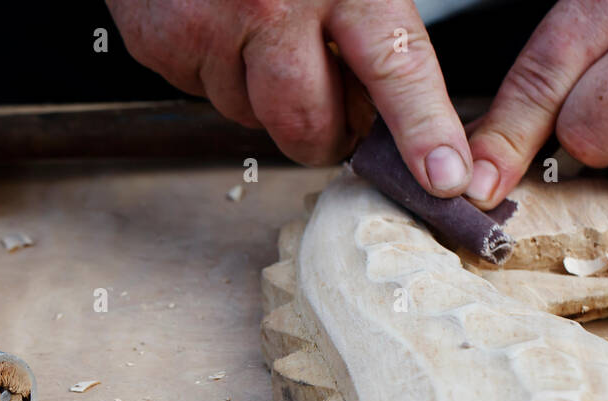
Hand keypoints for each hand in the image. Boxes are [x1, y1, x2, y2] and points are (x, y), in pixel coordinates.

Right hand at [105, 0, 472, 195]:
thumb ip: (373, 18)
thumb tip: (390, 108)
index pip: (395, 66)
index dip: (423, 129)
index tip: (444, 176)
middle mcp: (273, 5)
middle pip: (310, 125)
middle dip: (324, 134)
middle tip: (333, 108)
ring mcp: (210, 30)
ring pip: (251, 116)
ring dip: (264, 96)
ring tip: (263, 33)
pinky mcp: (163, 45)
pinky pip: (203, 94)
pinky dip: (217, 73)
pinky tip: (220, 25)